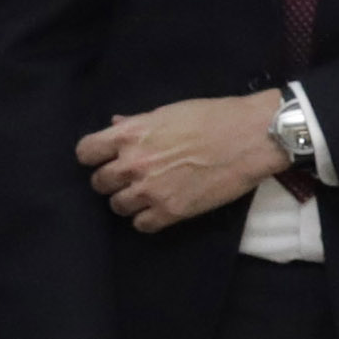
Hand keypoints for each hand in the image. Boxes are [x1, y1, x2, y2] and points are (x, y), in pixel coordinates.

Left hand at [80, 93, 284, 232]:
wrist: (253, 136)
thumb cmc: (214, 117)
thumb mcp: (168, 112)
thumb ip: (136, 124)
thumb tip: (114, 125)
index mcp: (130, 135)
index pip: (85, 152)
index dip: (92, 157)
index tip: (103, 159)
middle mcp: (133, 164)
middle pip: (99, 183)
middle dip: (111, 180)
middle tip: (130, 177)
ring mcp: (150, 190)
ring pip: (117, 206)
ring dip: (128, 201)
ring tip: (147, 194)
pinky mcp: (171, 211)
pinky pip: (141, 225)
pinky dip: (147, 219)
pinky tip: (159, 209)